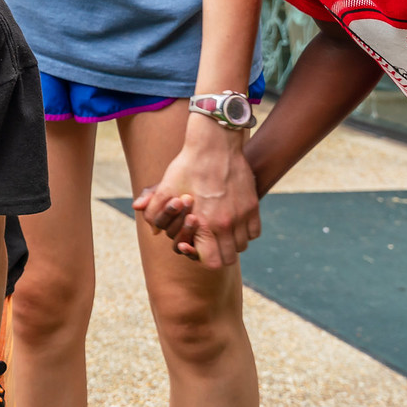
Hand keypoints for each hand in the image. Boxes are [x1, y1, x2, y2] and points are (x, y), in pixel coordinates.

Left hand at [134, 120, 260, 268]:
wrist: (214, 144)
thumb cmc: (187, 166)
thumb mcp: (165, 187)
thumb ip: (156, 211)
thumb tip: (153, 230)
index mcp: (205, 223)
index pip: (211, 262)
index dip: (201, 257)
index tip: (194, 245)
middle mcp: (226, 224)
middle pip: (228, 258)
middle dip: (216, 253)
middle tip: (207, 240)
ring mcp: (242, 216)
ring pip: (241, 246)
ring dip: (230, 242)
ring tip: (218, 229)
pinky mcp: (253, 206)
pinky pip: (253, 232)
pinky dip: (244, 231)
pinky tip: (232, 221)